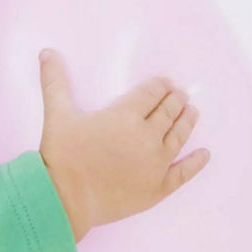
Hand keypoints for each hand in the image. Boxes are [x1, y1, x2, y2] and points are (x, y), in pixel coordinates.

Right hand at [37, 48, 210, 240]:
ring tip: (192, 112)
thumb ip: (55, 82)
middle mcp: (146, 137)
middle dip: (176, 100)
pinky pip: (183, 173)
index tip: (166, 82)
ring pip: (179, 136)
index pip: (152, 93)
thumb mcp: (57, 114)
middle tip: (180, 94)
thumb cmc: (61, 156)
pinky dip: (196, 163)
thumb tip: (47, 52)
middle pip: (169, 111)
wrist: (63, 199)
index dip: (161, 86)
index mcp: (126, 116)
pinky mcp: (157, 188)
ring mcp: (155, 164)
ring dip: (187, 121)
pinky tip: (204, 154)